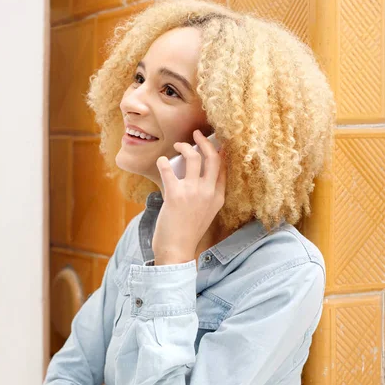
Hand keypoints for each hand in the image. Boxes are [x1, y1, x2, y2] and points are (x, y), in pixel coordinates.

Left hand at [152, 130, 226, 264]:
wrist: (176, 250)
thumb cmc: (187, 232)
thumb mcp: (205, 213)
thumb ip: (206, 195)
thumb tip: (197, 174)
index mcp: (218, 197)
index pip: (224, 167)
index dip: (221, 150)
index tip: (215, 141)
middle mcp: (209, 192)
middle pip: (213, 157)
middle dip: (205, 141)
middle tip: (196, 133)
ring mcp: (193, 193)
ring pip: (193, 158)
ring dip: (184, 147)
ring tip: (177, 145)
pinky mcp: (175, 195)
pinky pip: (169, 169)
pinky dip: (163, 162)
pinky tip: (161, 161)